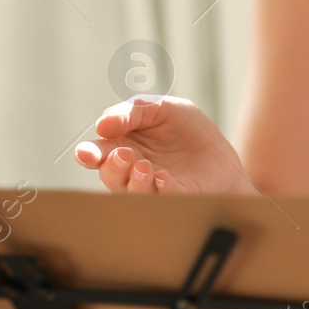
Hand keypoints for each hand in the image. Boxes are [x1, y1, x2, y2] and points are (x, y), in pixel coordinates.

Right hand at [74, 96, 252, 194]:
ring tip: (144, 166)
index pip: (96, 153)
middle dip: (112, 167)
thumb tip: (102, 125)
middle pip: (110, 175)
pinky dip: (161, 190)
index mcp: (121, 146)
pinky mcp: (174, 198)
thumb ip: (133, 112)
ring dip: (134, 181)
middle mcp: (129, 171)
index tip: (87, 153)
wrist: (221, 152)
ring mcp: (150, 188)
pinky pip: (162, 199)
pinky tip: (164, 178)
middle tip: (124, 155)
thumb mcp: (163, 109)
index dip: (88, 154)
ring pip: (131, 191)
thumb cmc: (187, 129)